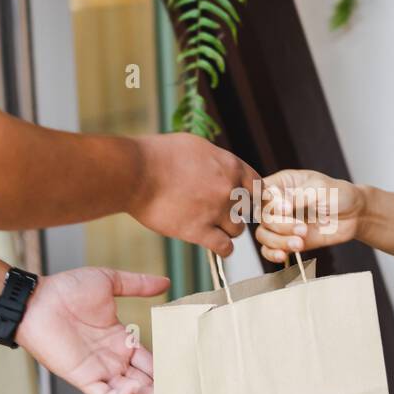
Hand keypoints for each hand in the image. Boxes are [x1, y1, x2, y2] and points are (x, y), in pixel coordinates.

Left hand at [15, 267, 169, 393]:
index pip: (150, 360)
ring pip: (128, 393)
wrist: (36, 300)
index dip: (166, 367)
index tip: (185, 370)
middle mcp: (112, 358)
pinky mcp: (83, 378)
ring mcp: (98, 369)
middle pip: (144, 381)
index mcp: (121, 339)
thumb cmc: (65, 289)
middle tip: (182, 392)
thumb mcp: (108, 282)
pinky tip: (133, 389)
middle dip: (161, 388)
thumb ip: (137, 284)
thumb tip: (165, 281)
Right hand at [128, 133, 257, 256]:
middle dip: (235, 212)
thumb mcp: (195, 145)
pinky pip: (224, 248)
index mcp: (230, 166)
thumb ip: (216, 159)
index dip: (249, 195)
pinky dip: (221, 248)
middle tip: (219, 213)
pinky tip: (212, 243)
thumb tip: (223, 166)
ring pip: (237, 230)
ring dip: (226, 230)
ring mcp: (215, 211)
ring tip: (210, 227)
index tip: (240, 200)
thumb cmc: (158, 154)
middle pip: (247, 210)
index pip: (258, 186)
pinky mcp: (198, 231)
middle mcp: (228, 189)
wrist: (134, 172)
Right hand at [255, 169, 362, 262]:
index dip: (270, 203)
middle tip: (303, 228)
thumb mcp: (321, 188)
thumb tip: (281, 207)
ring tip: (300, 243)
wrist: (355, 215)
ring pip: (264, 235)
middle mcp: (278, 204)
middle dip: (281, 225)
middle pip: (262, 217)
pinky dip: (272, 254)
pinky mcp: (287, 240)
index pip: (261, 193)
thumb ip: (299, 196)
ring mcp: (282, 223)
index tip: (288, 209)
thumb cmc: (339, 194)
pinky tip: (284, 256)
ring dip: (279, 241)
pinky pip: (269, 250)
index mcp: (282, 184)